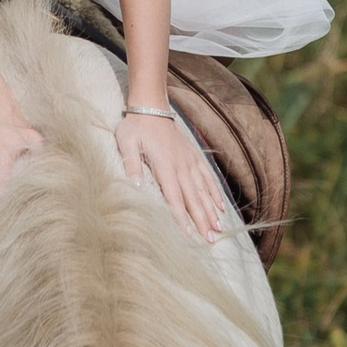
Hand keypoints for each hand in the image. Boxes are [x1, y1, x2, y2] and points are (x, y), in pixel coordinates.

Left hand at [116, 103, 224, 243]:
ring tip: (219, 228)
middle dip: (202, 220)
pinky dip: (214, 192)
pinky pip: (207, 177)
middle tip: (210, 240)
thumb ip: (131, 163)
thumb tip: (135, 185)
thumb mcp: (126, 142)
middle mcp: (181, 166)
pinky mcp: (193, 156)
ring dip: (211, 210)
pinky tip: (220, 206)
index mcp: (164, 165)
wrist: (151, 106)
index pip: (174, 197)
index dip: (182, 217)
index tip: (189, 235)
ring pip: (203, 190)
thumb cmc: (135, 126)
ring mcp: (189, 161)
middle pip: (193, 198)